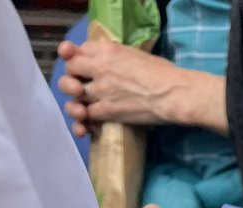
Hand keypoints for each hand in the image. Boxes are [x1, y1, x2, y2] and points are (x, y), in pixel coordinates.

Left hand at [58, 39, 186, 134]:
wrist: (172, 94)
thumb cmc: (164, 74)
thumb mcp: (137, 55)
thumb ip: (119, 57)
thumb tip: (118, 64)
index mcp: (108, 50)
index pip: (80, 49)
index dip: (79, 58)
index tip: (85, 67)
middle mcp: (99, 67)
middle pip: (70, 69)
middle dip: (73, 78)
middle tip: (81, 87)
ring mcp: (101, 90)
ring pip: (74, 94)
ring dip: (77, 101)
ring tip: (82, 108)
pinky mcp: (107, 110)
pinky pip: (87, 115)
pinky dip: (87, 120)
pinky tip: (92, 123)